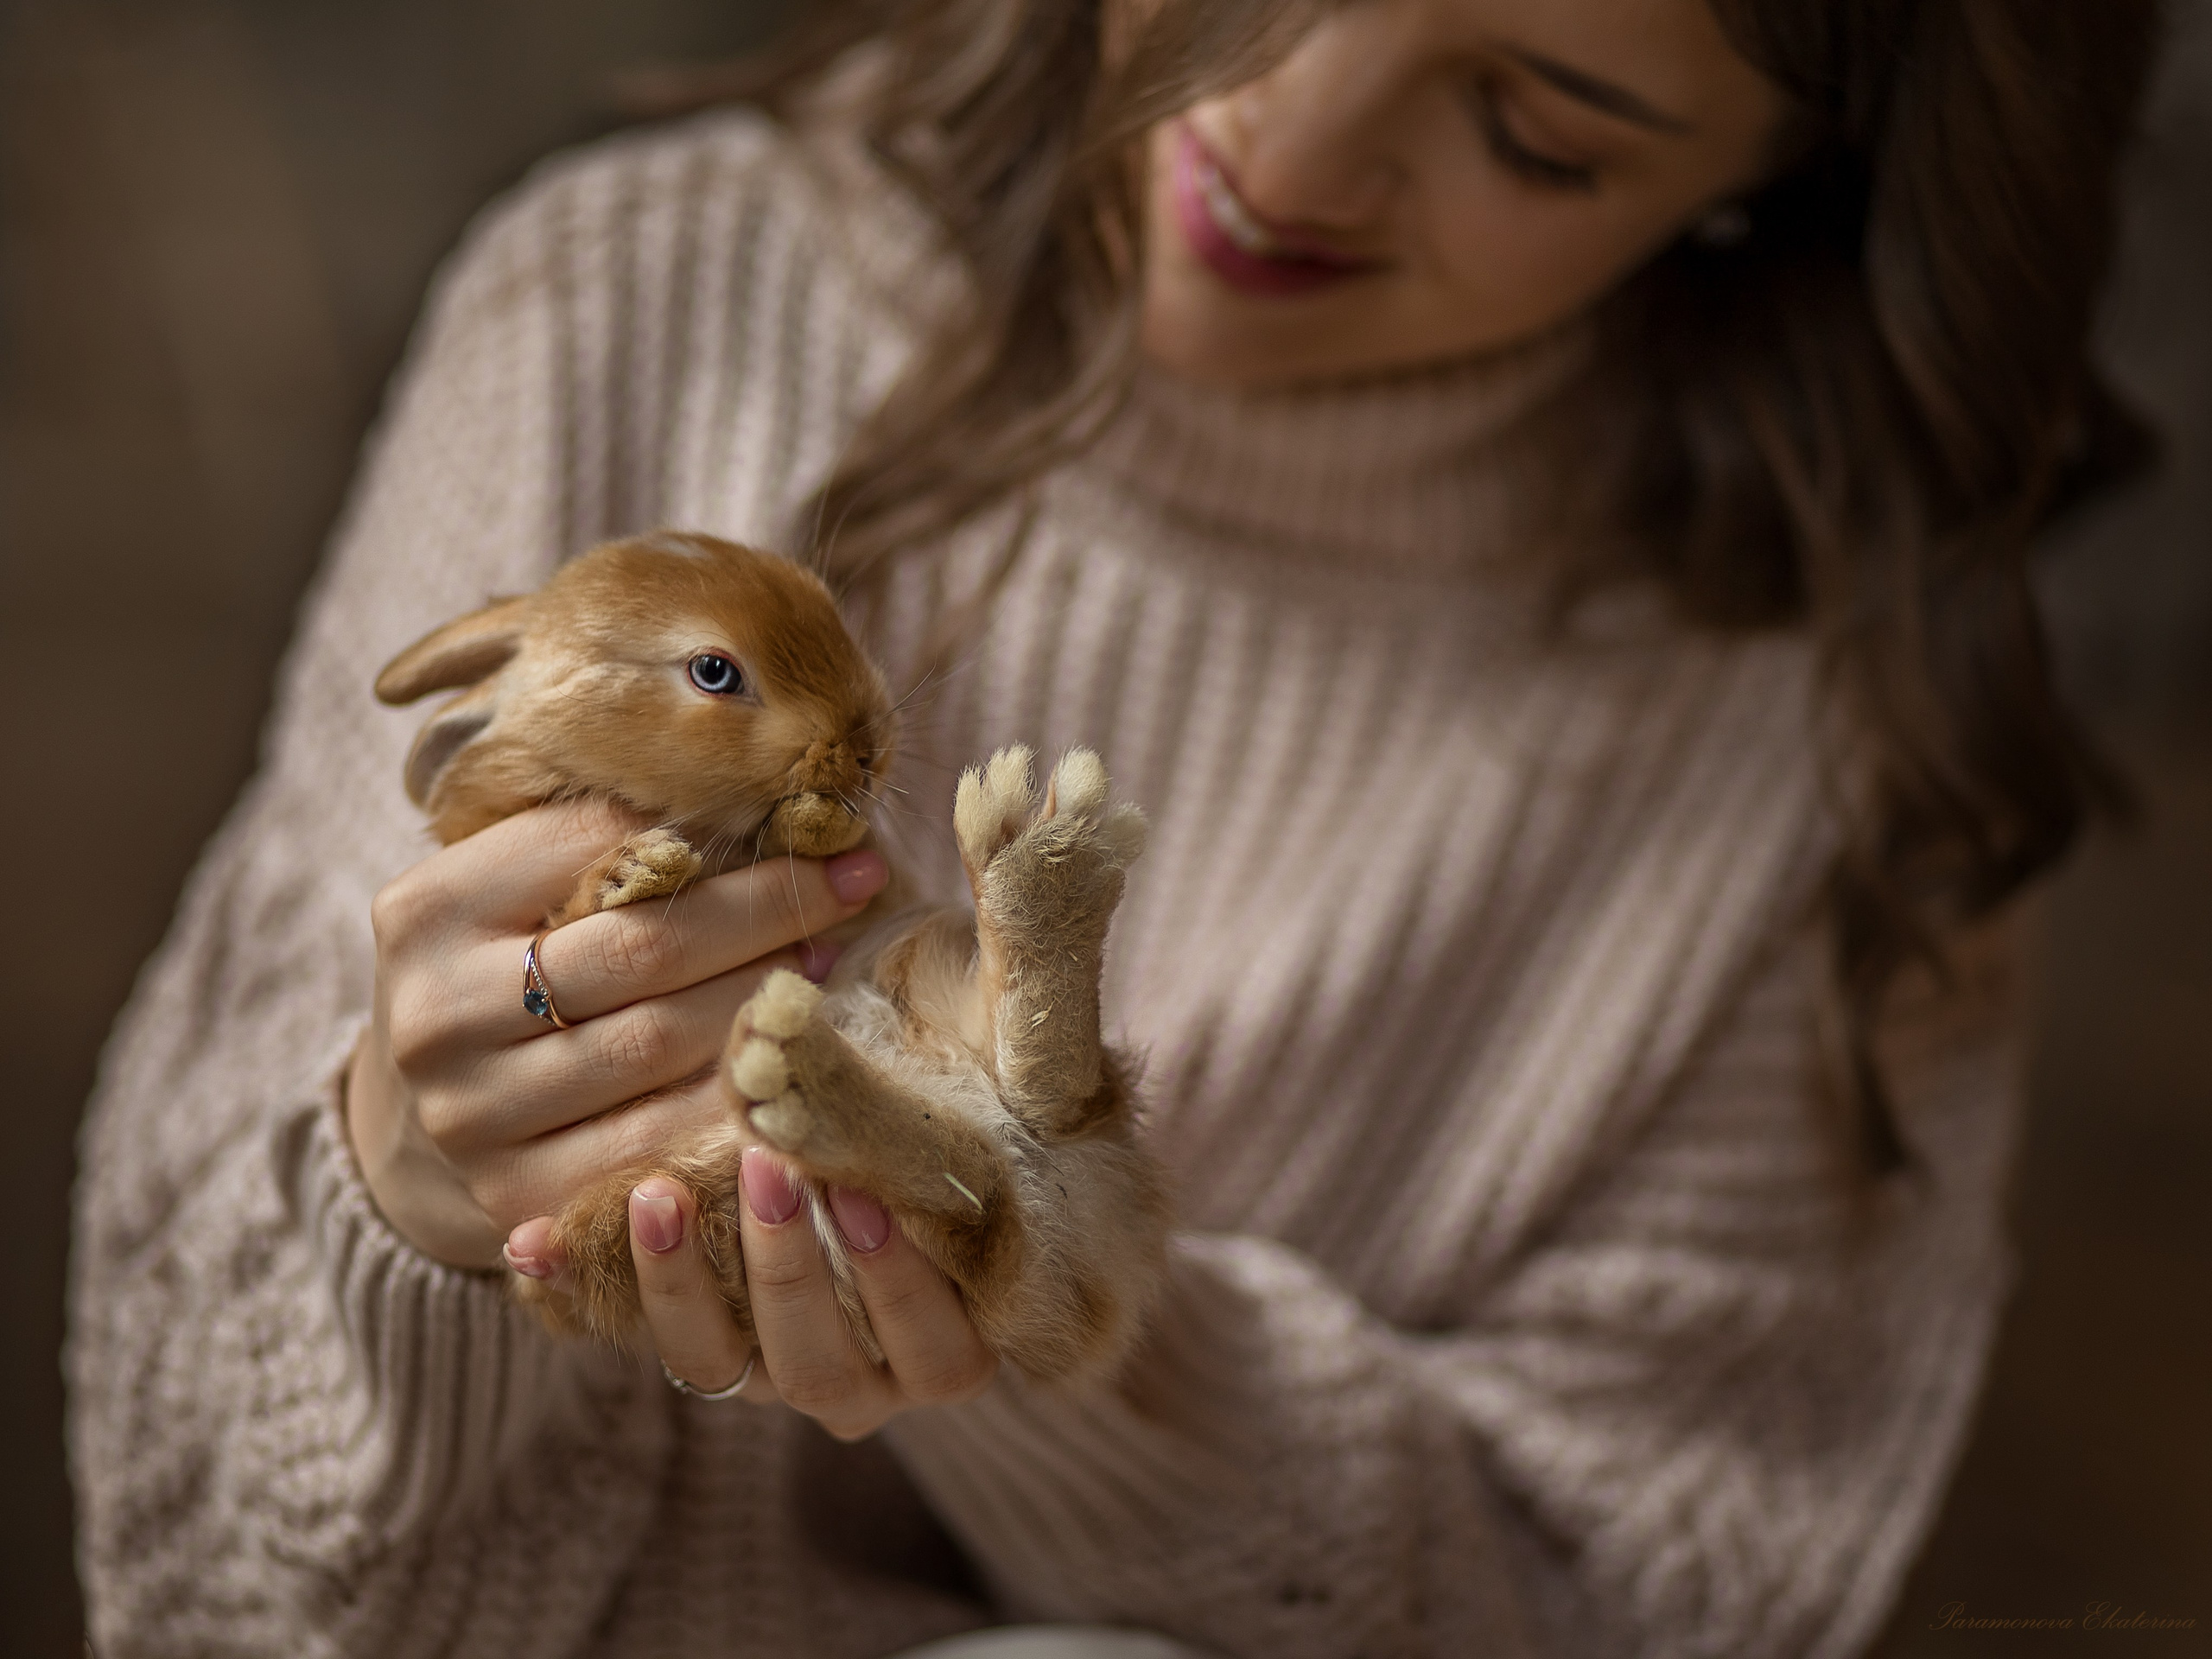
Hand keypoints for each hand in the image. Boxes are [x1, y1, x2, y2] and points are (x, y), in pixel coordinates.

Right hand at [344, 797, 887, 1268]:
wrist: (422, 1118)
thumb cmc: (500, 972)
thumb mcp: (519, 888)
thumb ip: (606, 841)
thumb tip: (759, 796)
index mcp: (429, 910)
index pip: (597, 847)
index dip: (722, 835)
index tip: (829, 834)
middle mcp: (437, 1014)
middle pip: (644, 950)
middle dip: (767, 916)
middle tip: (852, 895)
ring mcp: (470, 1116)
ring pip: (658, 1047)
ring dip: (762, 1005)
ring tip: (828, 973)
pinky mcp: (515, 1196)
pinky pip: (656, 1144)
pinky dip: (735, 1106)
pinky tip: (791, 1072)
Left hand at [505, 1149, 997, 1438]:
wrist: (848, 1158)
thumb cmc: (929, 1141)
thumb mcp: (943, 1137)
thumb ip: (931, 1125)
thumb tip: (919, 1042)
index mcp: (945, 1344)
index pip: (939, 1348)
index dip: (899, 1282)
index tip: (862, 1195)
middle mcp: (862, 1379)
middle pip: (820, 1363)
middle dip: (787, 1266)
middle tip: (766, 1170)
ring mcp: (770, 1373)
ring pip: (721, 1366)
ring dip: (684, 1282)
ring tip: (658, 1196)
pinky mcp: (695, 1350)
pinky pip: (632, 1336)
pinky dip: (580, 1288)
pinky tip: (535, 1241)